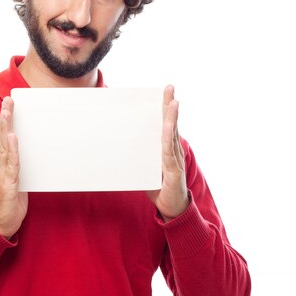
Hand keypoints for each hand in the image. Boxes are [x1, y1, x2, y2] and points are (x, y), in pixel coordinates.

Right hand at [0, 97, 27, 238]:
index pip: (0, 138)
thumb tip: (27, 153)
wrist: (0, 225)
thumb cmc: (8, 203)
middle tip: (8, 101)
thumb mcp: (15, 180)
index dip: (3, 121)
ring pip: (3, 147)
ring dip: (6, 128)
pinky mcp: (7, 184)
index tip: (8, 105)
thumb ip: (17, 166)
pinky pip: (11, 164)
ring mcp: (0, 174)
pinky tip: (12, 137)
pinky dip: (12, 150)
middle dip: (4, 118)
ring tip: (8, 113)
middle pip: (0, 137)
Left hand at [147, 85, 188, 220]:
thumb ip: (138, 157)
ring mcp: (174, 159)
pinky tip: (168, 127)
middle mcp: (173, 150)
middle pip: (171, 123)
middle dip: (169, 105)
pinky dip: (169, 137)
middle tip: (169, 87)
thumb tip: (121, 148)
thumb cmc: (159, 188)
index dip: (165, 108)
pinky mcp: (174, 169)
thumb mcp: (145, 169)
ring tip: (173, 101)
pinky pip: (169, 151)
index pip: (165, 124)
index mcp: (166, 148)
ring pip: (172, 134)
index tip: (164, 91)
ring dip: (172, 117)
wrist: (172, 208)